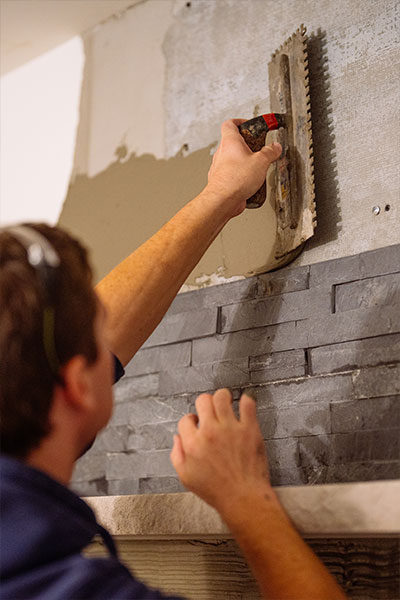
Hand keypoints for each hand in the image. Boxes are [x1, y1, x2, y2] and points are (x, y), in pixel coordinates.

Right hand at [170, 389, 271, 518]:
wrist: (243, 498)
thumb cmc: (217, 490)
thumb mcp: (186, 477)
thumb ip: (177, 455)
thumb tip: (177, 438)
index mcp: (193, 444)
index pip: (185, 419)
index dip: (190, 420)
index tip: (197, 423)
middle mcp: (210, 432)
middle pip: (203, 400)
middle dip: (204, 404)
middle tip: (210, 411)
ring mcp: (230, 428)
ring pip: (222, 396)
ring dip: (222, 397)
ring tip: (225, 404)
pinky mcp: (249, 429)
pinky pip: (247, 404)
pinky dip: (246, 401)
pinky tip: (244, 406)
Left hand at [205, 119, 281, 217]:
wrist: (223, 200)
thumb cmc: (236, 179)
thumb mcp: (261, 162)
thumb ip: (270, 152)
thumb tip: (275, 147)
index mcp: (230, 142)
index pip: (230, 124)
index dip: (240, 122)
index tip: (249, 125)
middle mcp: (222, 153)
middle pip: (232, 142)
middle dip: (247, 145)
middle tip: (258, 148)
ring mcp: (219, 168)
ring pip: (232, 160)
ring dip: (244, 162)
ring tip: (256, 167)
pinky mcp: (221, 181)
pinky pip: (232, 174)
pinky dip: (240, 176)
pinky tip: (250, 182)